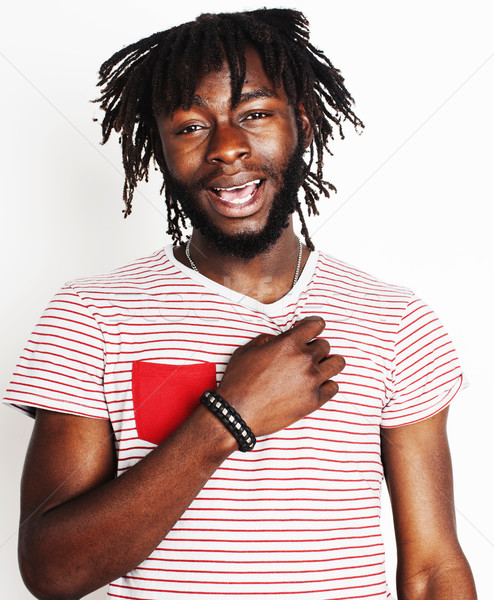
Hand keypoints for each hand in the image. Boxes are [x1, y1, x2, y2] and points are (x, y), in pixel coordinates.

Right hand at [217, 316, 344, 436]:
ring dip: (328, 363)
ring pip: (337, 364)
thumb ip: (267, 339)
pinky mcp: (314, 400)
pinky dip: (327, 384)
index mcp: (289, 343)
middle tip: (305, 355)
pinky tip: (317, 385)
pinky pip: (334, 387)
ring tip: (318, 368)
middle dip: (315, 347)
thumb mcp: (247, 350)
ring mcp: (311, 380)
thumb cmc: (238, 381)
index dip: (313, 325)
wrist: (237, 413)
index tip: (309, 330)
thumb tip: (278, 340)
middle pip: (325, 345)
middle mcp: (304, 359)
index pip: (316, 324)